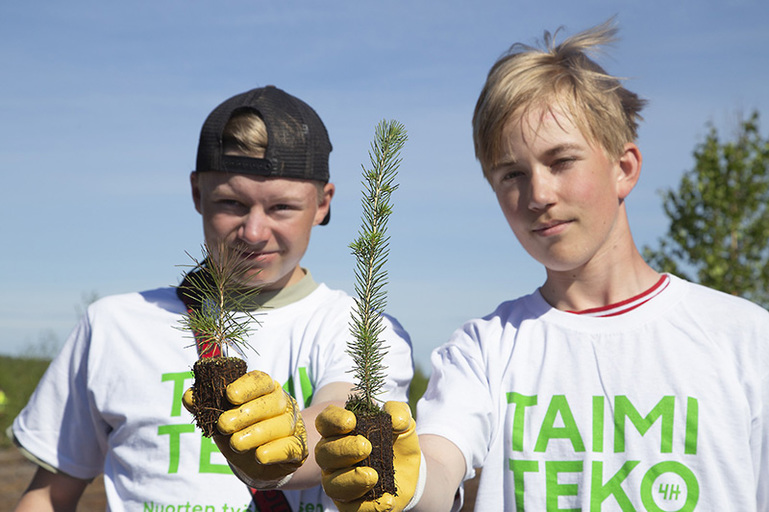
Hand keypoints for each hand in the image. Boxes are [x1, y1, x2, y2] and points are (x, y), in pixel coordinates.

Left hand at [183, 370, 307, 487]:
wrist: (258, 464)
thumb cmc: (241, 432)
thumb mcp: (221, 418)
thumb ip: (205, 406)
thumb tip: (188, 396)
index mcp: (265, 390)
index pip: (261, 380)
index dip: (247, 386)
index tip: (229, 395)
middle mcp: (283, 404)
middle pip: (272, 401)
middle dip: (247, 413)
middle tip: (224, 425)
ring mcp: (293, 426)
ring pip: (281, 424)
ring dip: (256, 434)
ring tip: (235, 444)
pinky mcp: (298, 449)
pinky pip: (291, 447)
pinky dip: (275, 450)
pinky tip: (260, 455)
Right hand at [315, 401, 421, 511]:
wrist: (409, 470)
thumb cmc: (397, 440)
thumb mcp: (402, 422)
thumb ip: (399, 413)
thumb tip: (396, 420)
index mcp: (340, 431)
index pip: (325, 422)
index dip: (333, 420)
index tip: (351, 420)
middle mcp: (333, 456)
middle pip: (324, 453)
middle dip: (343, 449)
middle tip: (366, 447)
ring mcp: (338, 481)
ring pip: (331, 484)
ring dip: (350, 479)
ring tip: (373, 475)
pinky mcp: (349, 504)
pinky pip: (350, 508)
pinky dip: (368, 505)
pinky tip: (386, 499)